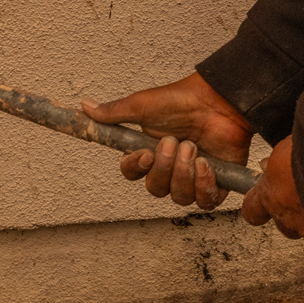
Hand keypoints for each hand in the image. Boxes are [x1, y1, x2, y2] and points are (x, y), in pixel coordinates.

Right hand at [83, 73, 252, 211]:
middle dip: (165, 168)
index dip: (136, 168)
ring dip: (184, 173)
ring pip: (179, 197)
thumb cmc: (181, 101)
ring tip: (193, 149)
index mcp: (149, 153)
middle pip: (155, 188)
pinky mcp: (215, 184)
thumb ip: (114, 113)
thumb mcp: (143, 105)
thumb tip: (85, 107)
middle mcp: (169, 169)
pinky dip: (204, 185)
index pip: (132, 174)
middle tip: (175, 143)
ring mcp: (191, 178)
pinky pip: (204, 201)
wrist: (218, 101)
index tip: (145, 154)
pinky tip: (206, 165)